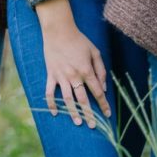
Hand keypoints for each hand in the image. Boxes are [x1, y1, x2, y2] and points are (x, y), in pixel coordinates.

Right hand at [34, 0, 111, 126]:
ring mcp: (61, 77)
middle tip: (93, 126)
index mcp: (86, 70)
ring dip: (73, 112)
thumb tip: (104, 87)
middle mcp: (74, 76)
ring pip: (67, 99)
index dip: (103, 104)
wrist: (59, 31)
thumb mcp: (95, 51)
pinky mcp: (51, 75)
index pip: (97, 92)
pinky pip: (50, 92)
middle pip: (83, 99)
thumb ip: (101, 70)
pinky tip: (55, 113)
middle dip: (89, 114)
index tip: (107, 114)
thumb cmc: (79, 40)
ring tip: (78, 123)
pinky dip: (51, 104)